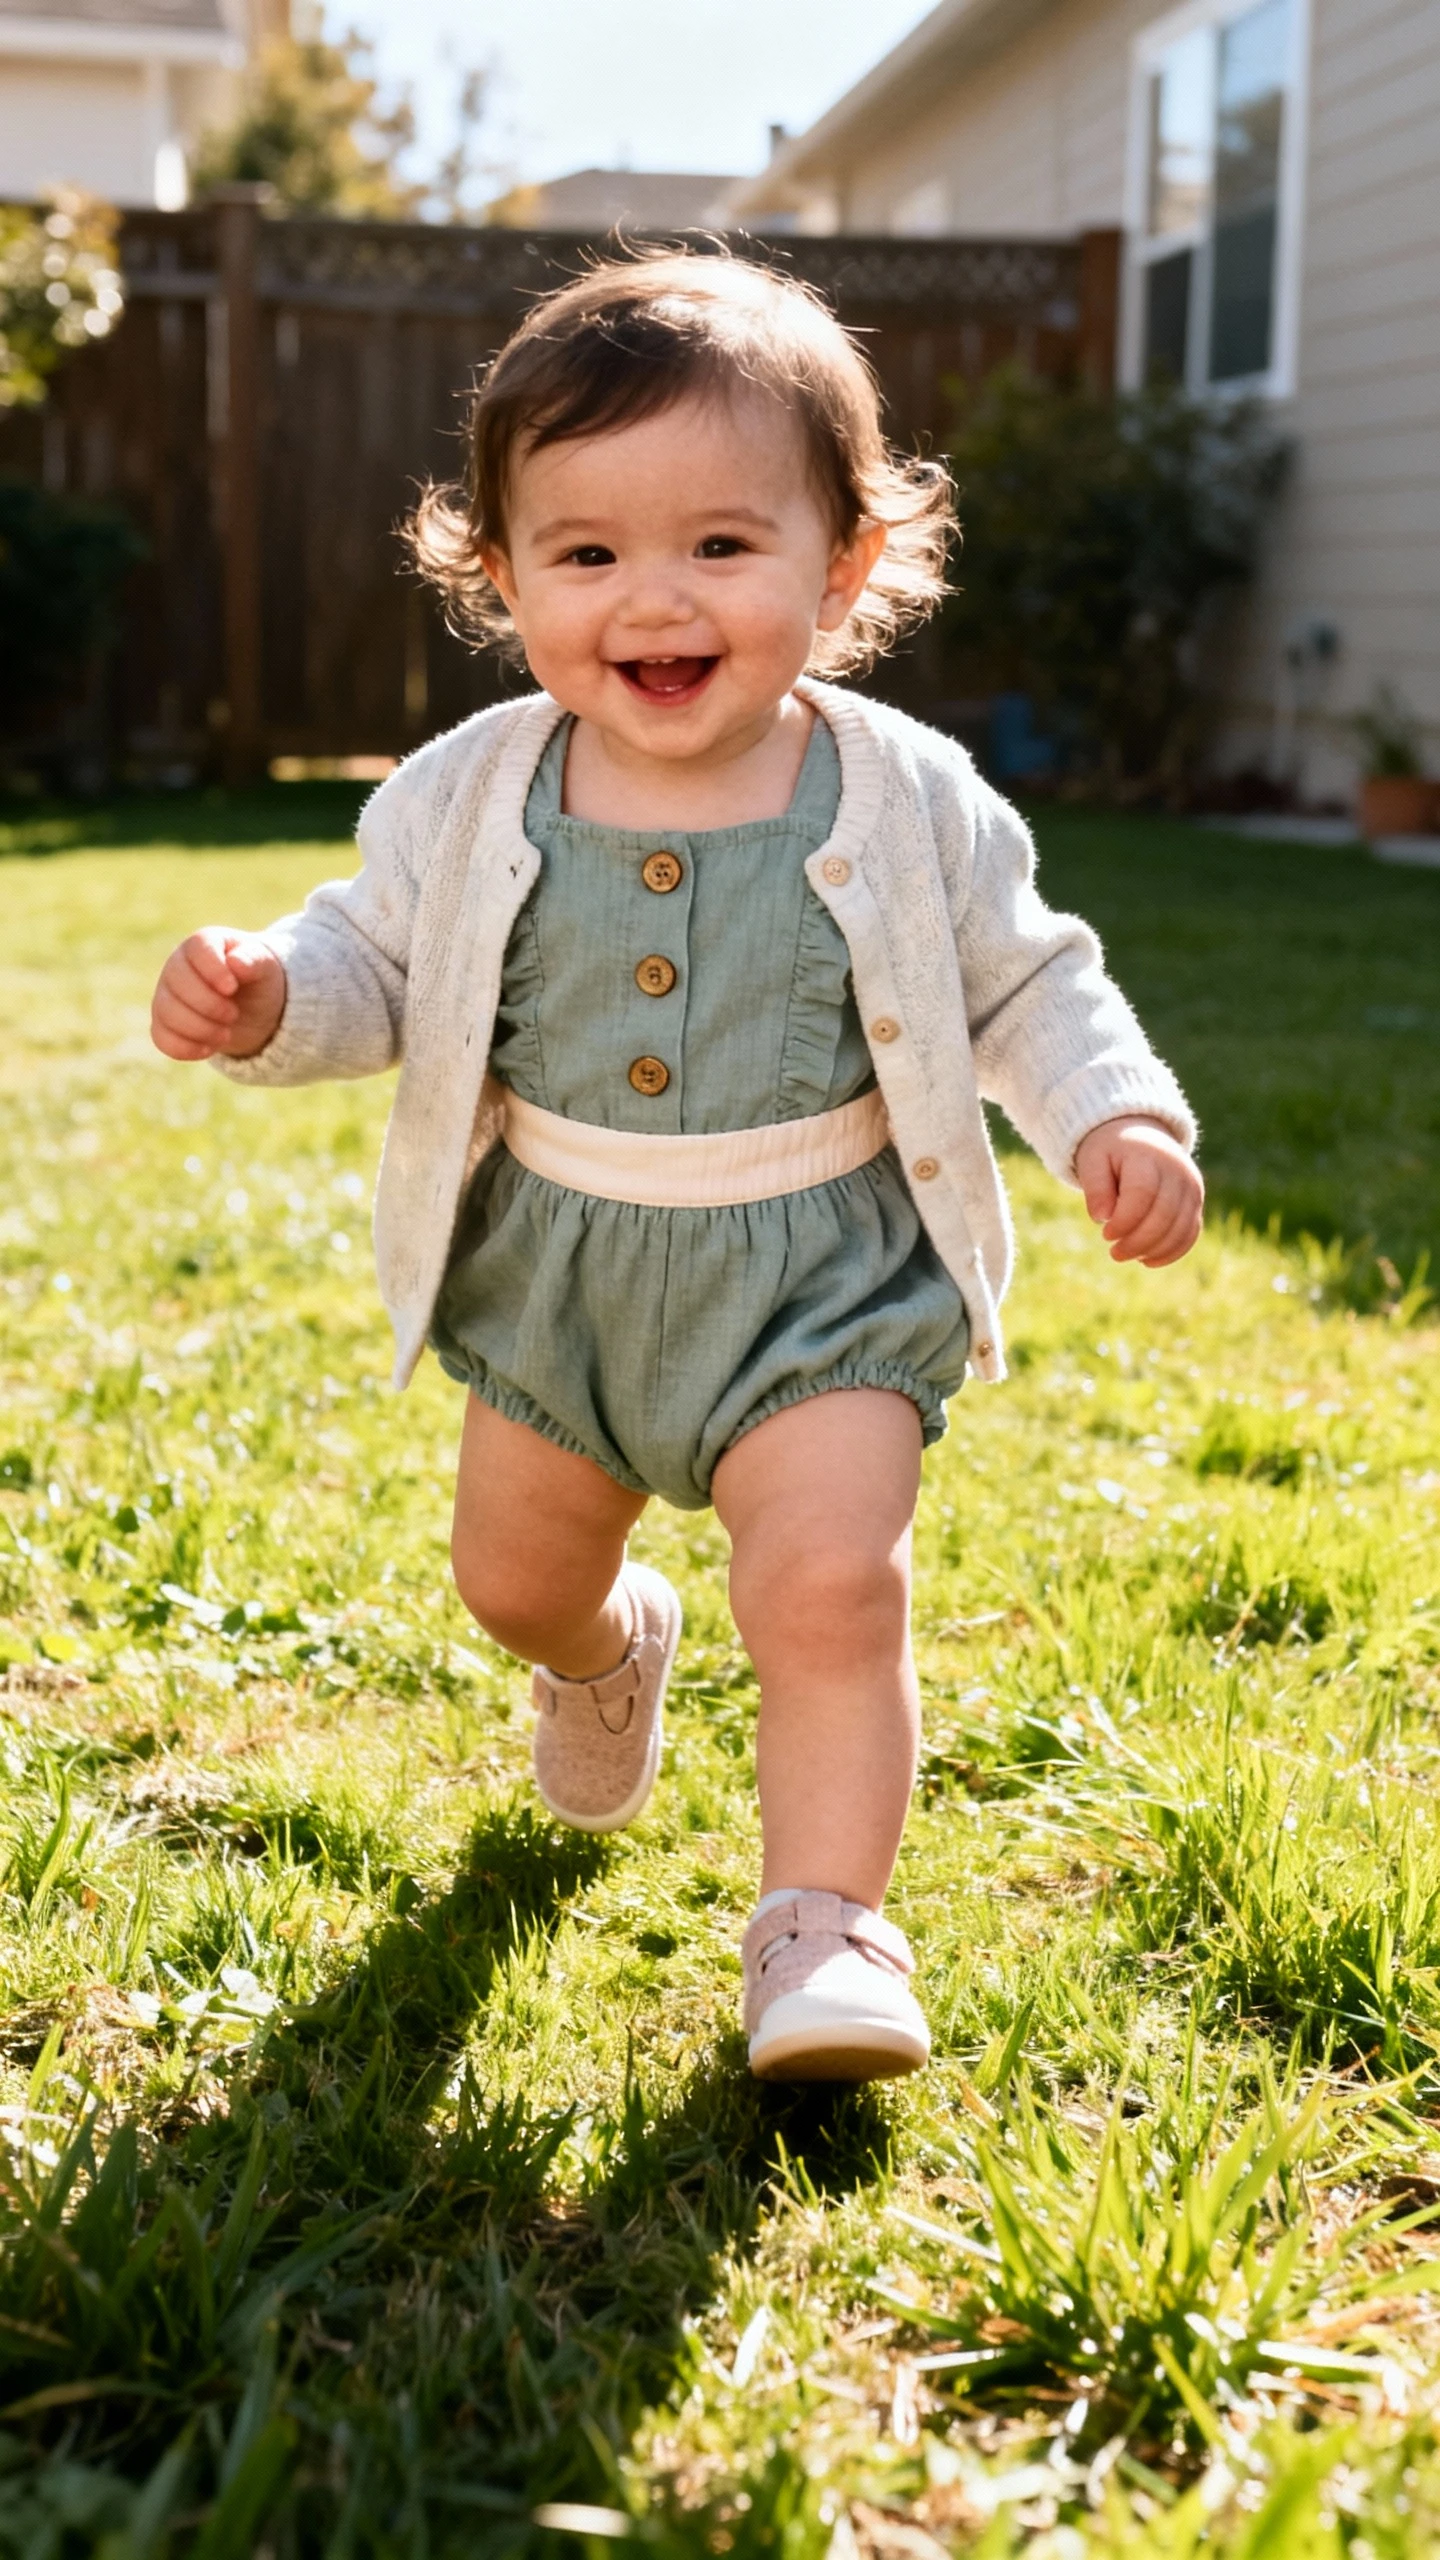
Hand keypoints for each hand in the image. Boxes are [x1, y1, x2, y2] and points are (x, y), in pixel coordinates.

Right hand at [150, 928, 286, 1061]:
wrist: (252, 1009)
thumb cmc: (256, 980)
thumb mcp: (265, 966)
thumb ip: (254, 960)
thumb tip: (235, 962)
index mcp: (202, 945)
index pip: (197, 949)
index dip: (214, 971)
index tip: (232, 988)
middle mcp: (177, 966)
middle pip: (178, 982)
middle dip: (210, 1005)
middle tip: (234, 1014)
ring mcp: (166, 995)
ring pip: (167, 1012)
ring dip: (201, 1029)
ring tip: (226, 1033)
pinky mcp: (164, 1023)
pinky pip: (162, 1038)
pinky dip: (186, 1047)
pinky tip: (209, 1049)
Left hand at [1074, 1117, 1203, 1266]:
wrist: (1141, 1136)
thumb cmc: (1111, 1153)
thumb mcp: (1093, 1161)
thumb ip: (1095, 1187)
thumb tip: (1102, 1216)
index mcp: (1148, 1156)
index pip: (1142, 1193)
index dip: (1125, 1220)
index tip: (1105, 1234)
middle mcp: (1177, 1171)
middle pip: (1164, 1214)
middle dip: (1138, 1241)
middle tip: (1114, 1253)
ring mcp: (1191, 1187)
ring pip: (1181, 1228)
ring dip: (1154, 1250)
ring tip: (1128, 1255)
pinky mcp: (1196, 1203)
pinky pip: (1190, 1233)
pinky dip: (1172, 1252)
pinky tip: (1148, 1260)